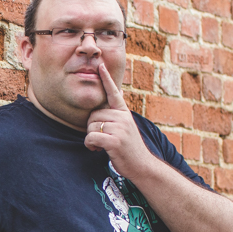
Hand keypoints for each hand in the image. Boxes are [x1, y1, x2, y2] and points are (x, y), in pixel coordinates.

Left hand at [84, 63, 154, 179]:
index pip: (114, 93)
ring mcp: (120, 128)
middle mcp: (123, 117)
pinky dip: (90, 145)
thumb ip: (119, 112)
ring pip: (91, 126)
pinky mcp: (114, 140)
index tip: (101, 65)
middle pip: (93, 115)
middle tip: (101, 138)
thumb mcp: (127, 126)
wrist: (142, 165)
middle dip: (92, 128)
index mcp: (124, 113)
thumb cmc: (130, 147)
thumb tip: (119, 91)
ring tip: (101, 145)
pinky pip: (91, 137)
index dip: (107, 79)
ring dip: (91, 138)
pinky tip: (96, 149)